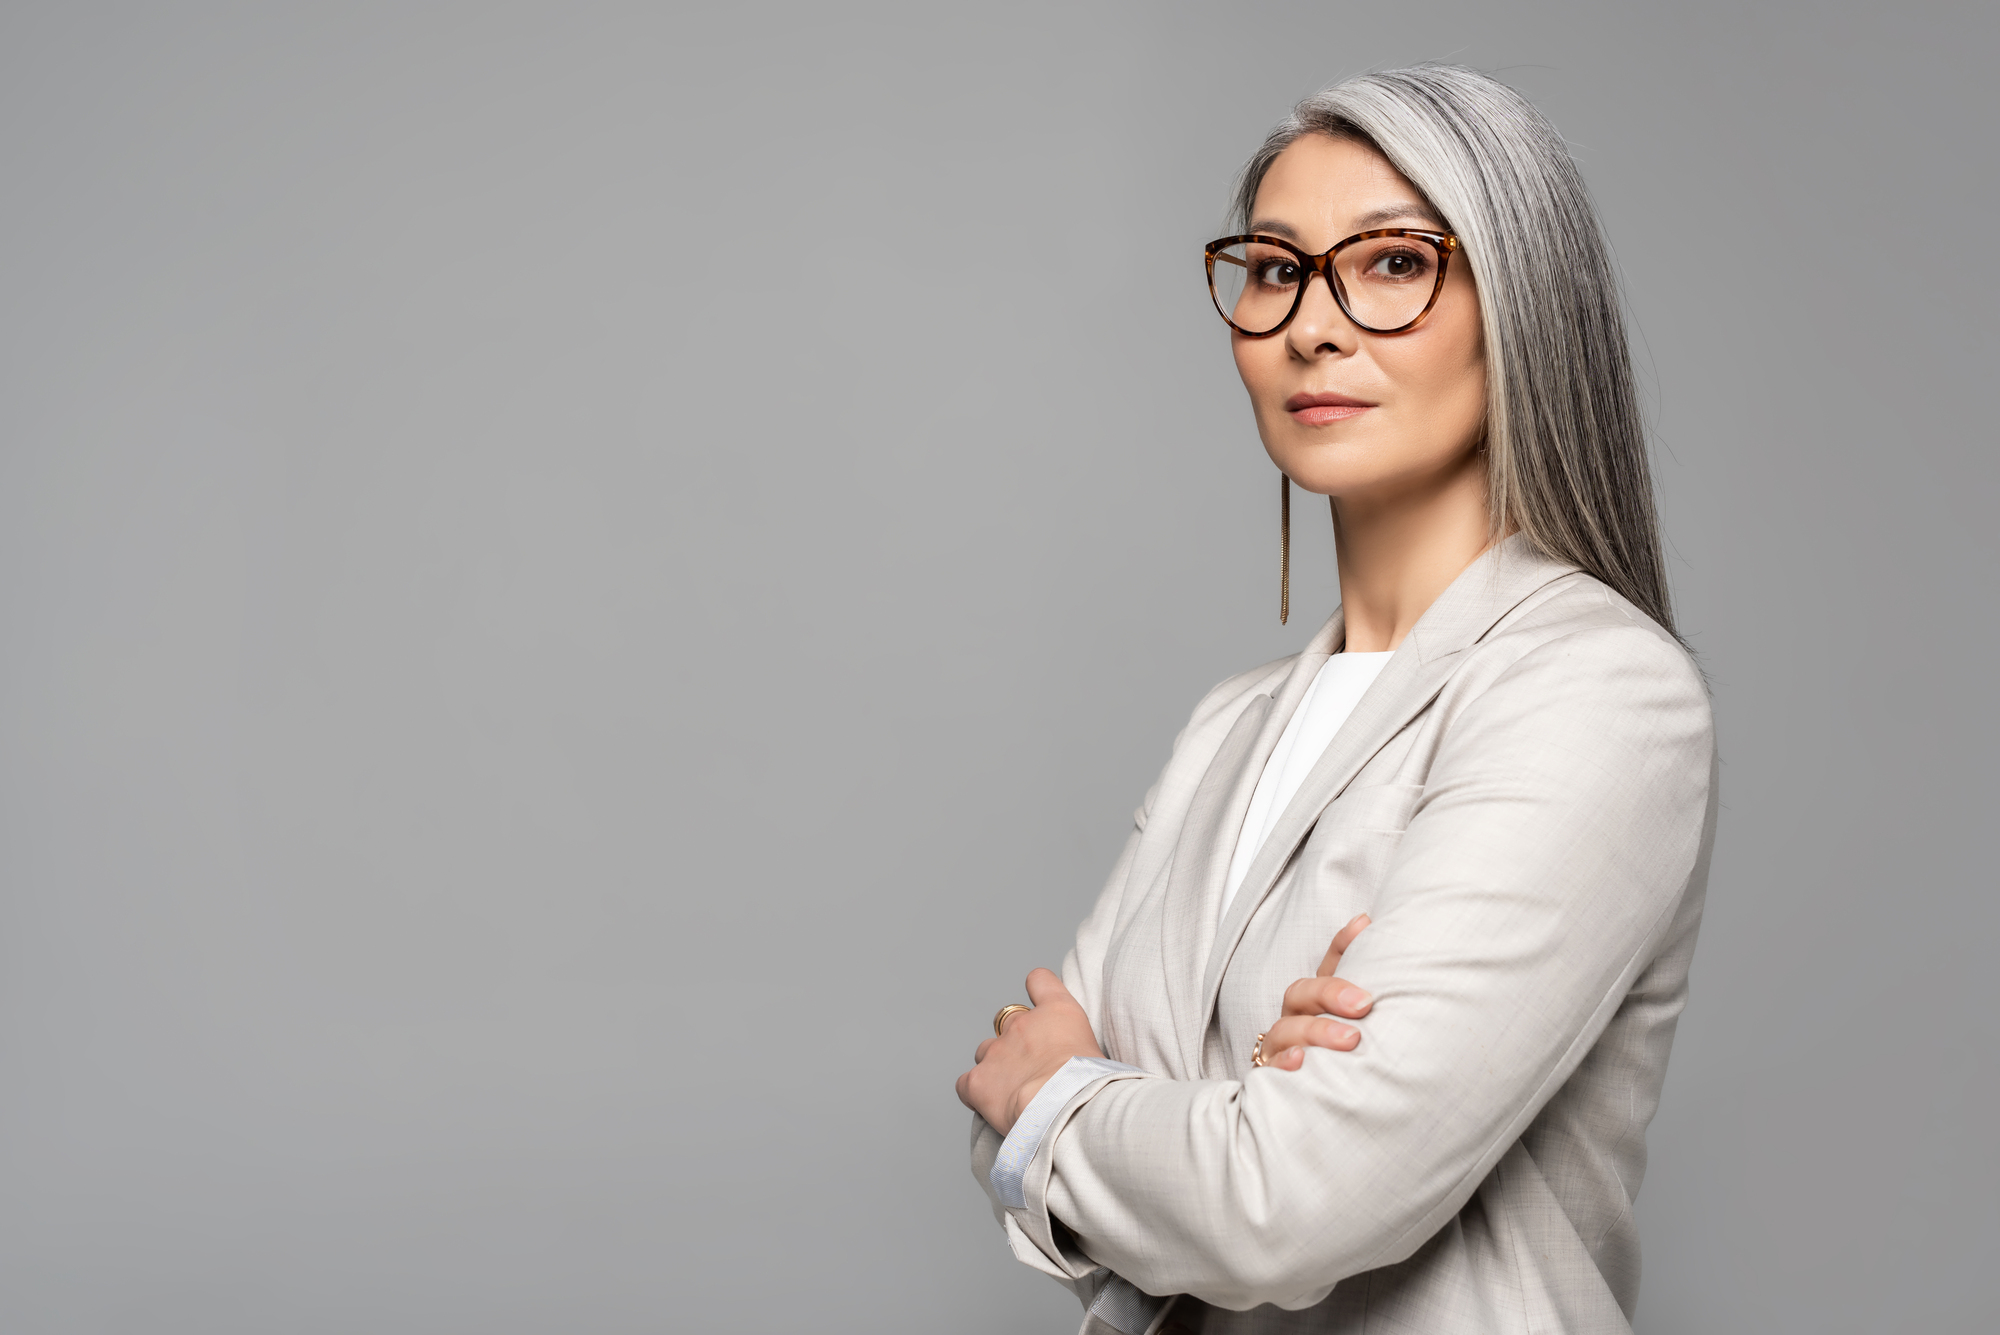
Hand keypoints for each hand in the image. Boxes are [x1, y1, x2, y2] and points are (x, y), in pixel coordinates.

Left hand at [956, 968, 1104, 1135]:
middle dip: (1015, 1041)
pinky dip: (975, 1092)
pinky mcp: (978, 1081)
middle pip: (1008, 1022)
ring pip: (985, 1051)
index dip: (1038, 992)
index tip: (1039, 1009)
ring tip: (1011, 1091)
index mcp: (1057, 1012)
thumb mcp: (1099, 1054)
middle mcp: (1022, 1025)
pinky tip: (989, 1105)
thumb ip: (1080, 1047)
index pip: (1040, 981)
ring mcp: (997, 1051)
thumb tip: (1076, 1066)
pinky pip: (966, 1083)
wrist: (1065, 1106)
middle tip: (1031, 1068)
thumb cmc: (1092, 1086)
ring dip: (995, 1066)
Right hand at [1255, 913, 1373, 1071]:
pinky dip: (1284, 1063)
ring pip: (1285, 1030)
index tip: (1364, 926)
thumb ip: (1375, 989)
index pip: (1326, 967)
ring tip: (1350, 1039)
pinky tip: (1300, 1062)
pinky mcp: (1272, 1080)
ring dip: (1317, 1031)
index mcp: (1316, 1005)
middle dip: (1330, 993)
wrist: (1318, 1112)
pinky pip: (1270, 1069)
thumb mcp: (1361, 1026)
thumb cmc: (1342, 1063)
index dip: (1343, 944)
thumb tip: (1387, 939)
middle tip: (1364, 1004)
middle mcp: (1295, 1021)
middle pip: (1300, 994)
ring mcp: (1280, 1050)